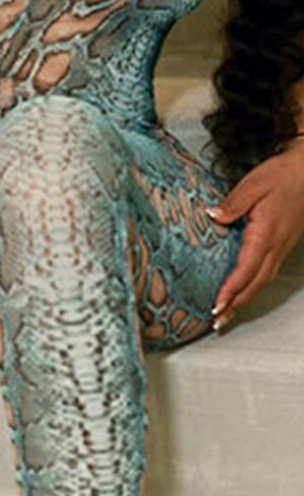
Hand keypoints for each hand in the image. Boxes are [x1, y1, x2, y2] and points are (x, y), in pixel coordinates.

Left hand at [207, 143, 303, 328]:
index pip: (246, 269)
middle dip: (235, 304)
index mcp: (266, 233)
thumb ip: (233, 203)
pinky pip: (267, 273)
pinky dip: (253, 287)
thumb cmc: (284, 175)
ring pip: (262, 281)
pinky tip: (243, 292)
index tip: (216, 305)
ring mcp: (282, 247)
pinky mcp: (283, 245)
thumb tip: (213, 216)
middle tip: (217, 321)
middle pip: (254, 283)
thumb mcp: (254, 183)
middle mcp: (276, 245)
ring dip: (244, 300)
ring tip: (227, 314)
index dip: (230, 290)